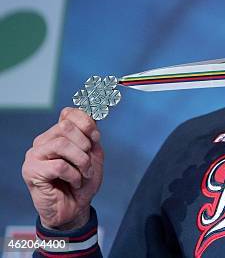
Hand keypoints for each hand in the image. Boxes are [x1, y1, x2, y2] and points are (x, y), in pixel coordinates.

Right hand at [22, 107, 103, 229]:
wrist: (75, 208)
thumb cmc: (83, 181)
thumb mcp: (93, 154)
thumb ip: (91, 135)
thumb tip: (92, 116)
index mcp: (58, 134)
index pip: (68, 113)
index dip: (86, 122)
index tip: (95, 138)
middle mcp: (43, 141)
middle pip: (65, 127)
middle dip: (84, 144)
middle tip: (88, 161)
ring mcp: (35, 156)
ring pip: (61, 144)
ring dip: (81, 161)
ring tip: (84, 173)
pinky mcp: (31, 172)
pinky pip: (59, 166)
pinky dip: (74, 175)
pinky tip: (74, 182)